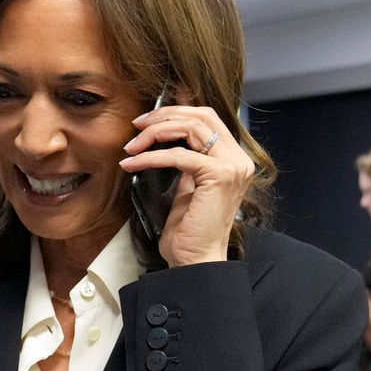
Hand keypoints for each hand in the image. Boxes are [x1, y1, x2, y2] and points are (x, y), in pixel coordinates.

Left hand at [118, 100, 253, 267]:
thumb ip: (186, 160)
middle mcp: (239, 160)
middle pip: (201, 116)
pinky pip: (179, 156)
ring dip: (156, 133)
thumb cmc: (189, 231)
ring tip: (132, 146)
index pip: (207, 119)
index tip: (147, 118)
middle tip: (137, 126)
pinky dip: (152, 157)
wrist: (195, 260)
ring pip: (191, 128)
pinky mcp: (219, 176)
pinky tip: (133, 163)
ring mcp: (232, 167)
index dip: (177, 110)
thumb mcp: (188, 187)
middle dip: (164, 115)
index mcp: (234, 160)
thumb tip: (168, 136)